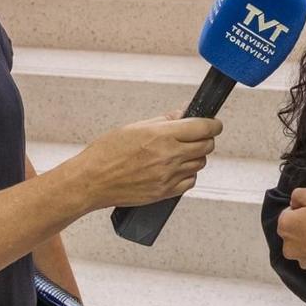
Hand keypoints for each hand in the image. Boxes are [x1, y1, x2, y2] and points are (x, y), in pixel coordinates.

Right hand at [70, 112, 222, 209]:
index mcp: (162, 136)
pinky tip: (175, 169)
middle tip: (196, 136)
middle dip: (205, 138)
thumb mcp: (136, 127)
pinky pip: (190, 182)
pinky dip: (188, 174)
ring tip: (180, 153)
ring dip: (195, 156)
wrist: (92, 180)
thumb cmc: (107, 152)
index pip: (203, 128)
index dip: (213, 124)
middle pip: (206, 146)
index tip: (213, 123)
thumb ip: (165, 120)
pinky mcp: (165, 193)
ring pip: (200, 164)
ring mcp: (168, 176)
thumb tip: (184, 113)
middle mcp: (169, 156)